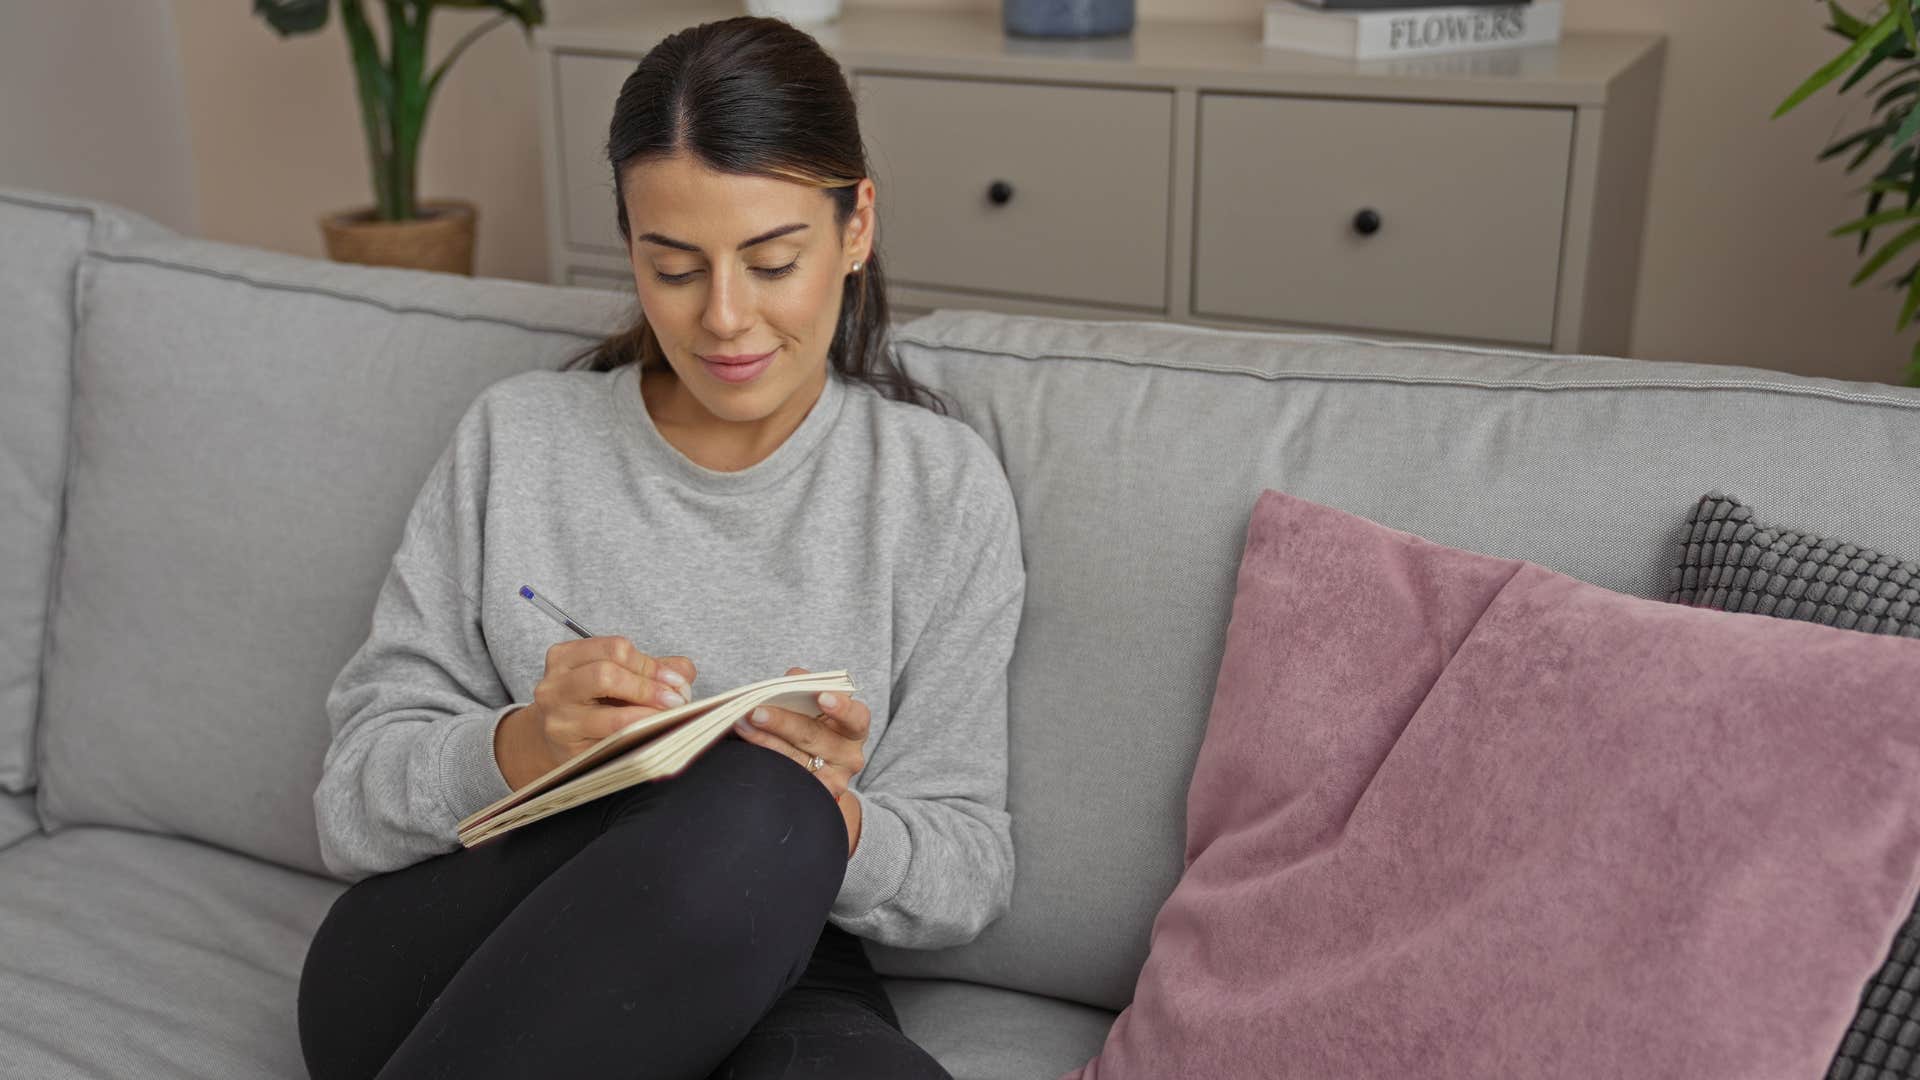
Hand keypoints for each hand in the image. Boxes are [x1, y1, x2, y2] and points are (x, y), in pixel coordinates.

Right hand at [524, 637, 697, 772]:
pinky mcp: (567, 747)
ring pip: (608, 711)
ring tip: (669, 715)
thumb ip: (652, 669)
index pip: (615, 649)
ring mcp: (558, 717)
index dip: (651, 664)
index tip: (676, 681)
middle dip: (648, 686)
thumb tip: (684, 672)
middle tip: (676, 700)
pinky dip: (637, 733)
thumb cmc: (594, 706)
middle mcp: (554, 685)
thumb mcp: (619, 679)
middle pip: (606, 674)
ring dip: (647, 712)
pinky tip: (652, 733)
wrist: (560, 742)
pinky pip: (609, 738)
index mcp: (566, 657)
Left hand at [731, 667, 869, 854]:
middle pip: (814, 736)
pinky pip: (787, 778)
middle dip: (782, 721)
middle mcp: (849, 755)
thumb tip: (793, 676)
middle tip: (755, 711)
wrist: (817, 770)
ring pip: (795, 759)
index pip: (855, 716)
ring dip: (765, 740)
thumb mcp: (817, 707)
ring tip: (742, 725)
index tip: (820, 697)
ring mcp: (833, 779)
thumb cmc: (815, 726)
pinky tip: (749, 751)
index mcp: (855, 727)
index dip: (840, 707)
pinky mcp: (814, 796)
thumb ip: (807, 688)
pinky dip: (766, 762)